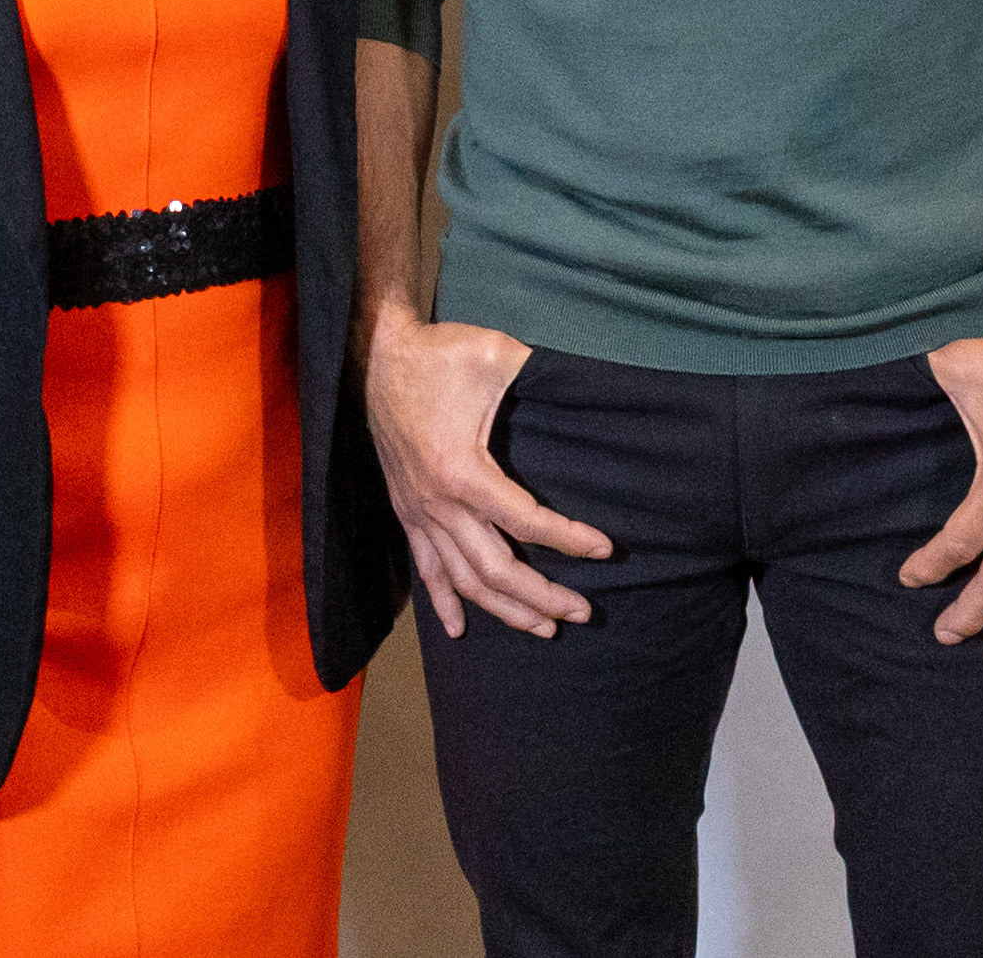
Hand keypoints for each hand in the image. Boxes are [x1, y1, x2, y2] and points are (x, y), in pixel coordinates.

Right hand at [361, 313, 613, 638]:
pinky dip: (443, 600)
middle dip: (543, 597)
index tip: (606, 549)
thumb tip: (593, 386)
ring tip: (544, 627)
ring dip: (504, 609)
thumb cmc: (439, 354)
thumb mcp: (497, 355)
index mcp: (462, 470)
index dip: (569, 540)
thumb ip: (541, 374)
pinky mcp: (406, 510)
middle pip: (496, 569)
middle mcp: (437, 502)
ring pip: (463, 579)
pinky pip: (425, 567)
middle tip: (584, 611)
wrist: (376, 353)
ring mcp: (418, 511)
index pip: (526, 523)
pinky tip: (459, 629)